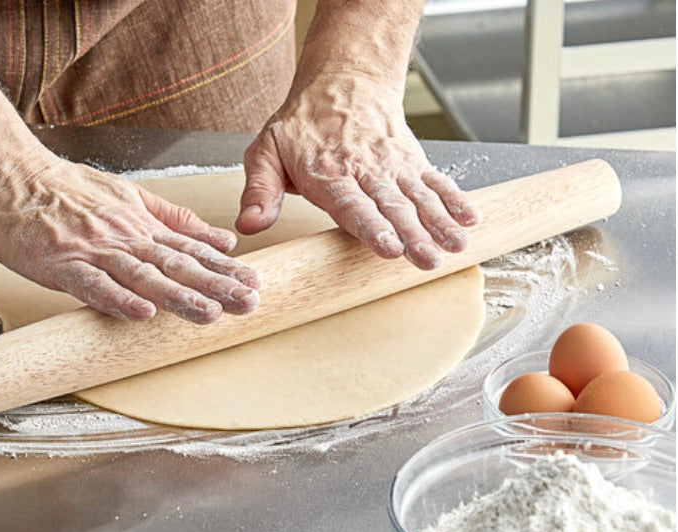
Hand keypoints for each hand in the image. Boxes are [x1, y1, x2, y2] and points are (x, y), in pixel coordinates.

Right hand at [0, 156, 260, 323]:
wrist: (9, 175)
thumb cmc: (64, 188)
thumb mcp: (129, 195)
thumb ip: (175, 219)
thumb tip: (221, 237)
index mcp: (141, 224)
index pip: (191, 249)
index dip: (224, 268)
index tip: (254, 282)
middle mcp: (125, 237)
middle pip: (177, 264)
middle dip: (216, 285)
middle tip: (249, 302)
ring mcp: (94, 251)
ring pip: (143, 276)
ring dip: (178, 295)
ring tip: (210, 313)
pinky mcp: (63, 264)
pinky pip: (94, 286)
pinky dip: (118, 300)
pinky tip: (142, 314)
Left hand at [236, 73, 479, 269]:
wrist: (343, 82)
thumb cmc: (300, 126)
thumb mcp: (266, 152)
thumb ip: (259, 191)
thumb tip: (249, 225)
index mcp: (327, 174)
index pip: (352, 206)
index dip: (371, 227)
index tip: (389, 247)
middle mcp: (365, 171)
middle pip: (392, 206)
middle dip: (413, 235)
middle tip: (428, 260)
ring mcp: (393, 167)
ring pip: (419, 197)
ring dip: (439, 223)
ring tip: (456, 247)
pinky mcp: (412, 163)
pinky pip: (436, 181)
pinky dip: (455, 199)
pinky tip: (470, 219)